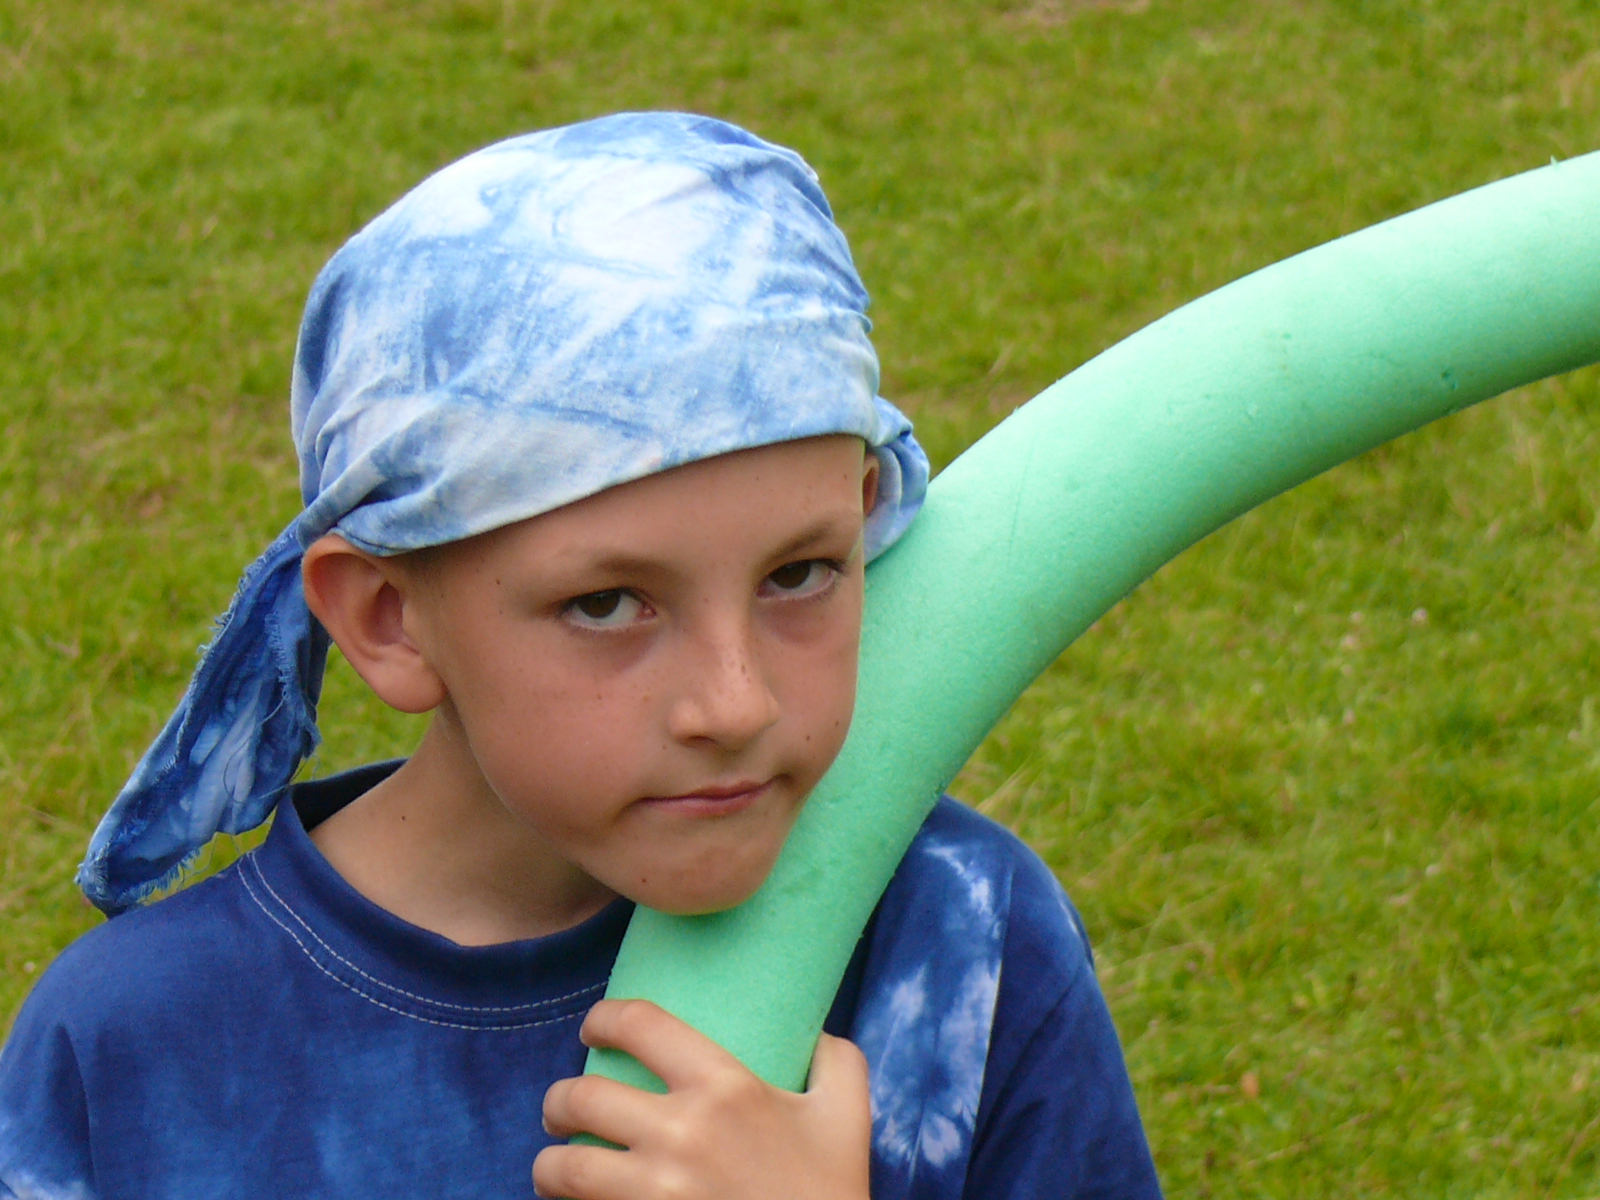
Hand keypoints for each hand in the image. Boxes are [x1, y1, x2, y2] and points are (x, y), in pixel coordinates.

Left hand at [534, 999, 871, 1199]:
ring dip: (549, 1165)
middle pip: (582, 1096)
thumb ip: (835, 1059)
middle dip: (559, 1100)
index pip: (640, 1025)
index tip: (594, 1029)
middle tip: (563, 1108)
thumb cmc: (830, 1190)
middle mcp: (680, 1132)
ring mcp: (654, 1192)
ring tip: (554, 1166)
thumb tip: (813, 1035)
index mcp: (724, 1086)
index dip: (603, 1018)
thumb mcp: (846, 1113)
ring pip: (564, 1168)